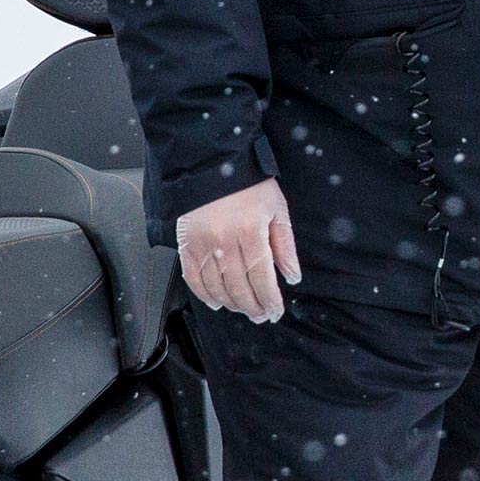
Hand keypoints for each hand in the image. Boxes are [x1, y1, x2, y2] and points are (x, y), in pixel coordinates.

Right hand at [176, 180, 298, 323]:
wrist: (212, 165)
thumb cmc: (248, 186)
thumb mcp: (277, 209)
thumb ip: (285, 245)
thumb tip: (292, 276)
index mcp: (251, 233)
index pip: (262, 278)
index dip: (270, 300)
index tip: (275, 311)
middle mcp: (225, 242)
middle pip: (240, 287)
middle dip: (253, 306)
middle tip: (262, 315)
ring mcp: (203, 245)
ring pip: (217, 287)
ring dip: (232, 304)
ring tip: (244, 309)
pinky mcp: (186, 244)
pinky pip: (193, 278)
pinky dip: (204, 295)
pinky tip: (216, 302)